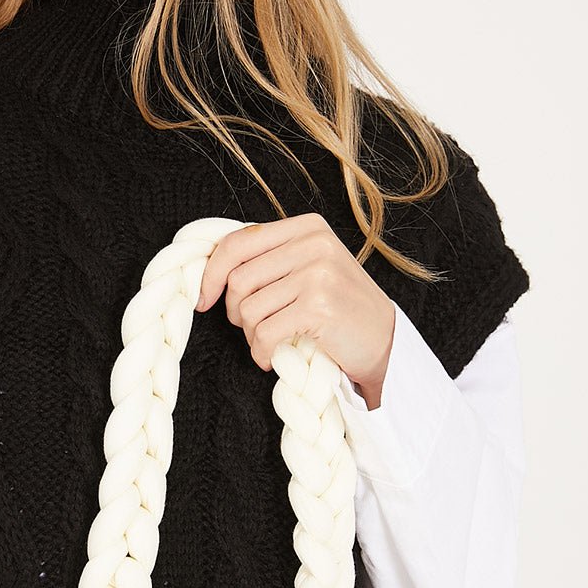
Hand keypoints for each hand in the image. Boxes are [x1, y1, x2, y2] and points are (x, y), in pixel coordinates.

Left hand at [195, 214, 395, 409]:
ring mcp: (318, 273)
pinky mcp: (320, 307)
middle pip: (238, 279)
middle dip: (235, 313)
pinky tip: (272, 359)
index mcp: (306, 227)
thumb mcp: (308, 269)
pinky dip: (261, 354)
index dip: (210, 274)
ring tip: (269, 343)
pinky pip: (265, 334)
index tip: (203, 300)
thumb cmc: (339, 310)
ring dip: (251, 336)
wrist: (384, 341)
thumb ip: (271, 260)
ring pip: (249, 309)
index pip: (237, 242)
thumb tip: (212, 268)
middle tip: (251, 329)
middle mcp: (313, 243)